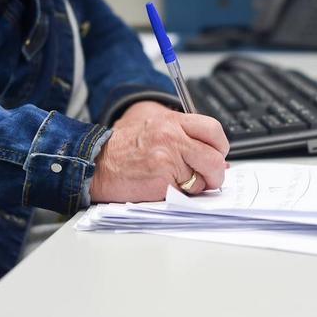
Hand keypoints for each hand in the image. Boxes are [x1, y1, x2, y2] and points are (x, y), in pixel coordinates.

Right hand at [90, 101, 229, 202]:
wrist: (97, 164)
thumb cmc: (125, 149)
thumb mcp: (156, 129)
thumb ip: (185, 138)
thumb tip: (219, 159)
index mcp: (171, 121)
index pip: (213, 130)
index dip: (220, 146)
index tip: (216, 155)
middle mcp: (171, 138)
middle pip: (214, 158)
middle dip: (215, 173)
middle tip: (207, 177)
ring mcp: (167, 161)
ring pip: (202, 180)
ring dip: (195, 186)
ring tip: (177, 182)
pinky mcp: (162, 183)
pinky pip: (185, 194)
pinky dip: (179, 196)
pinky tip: (164, 188)